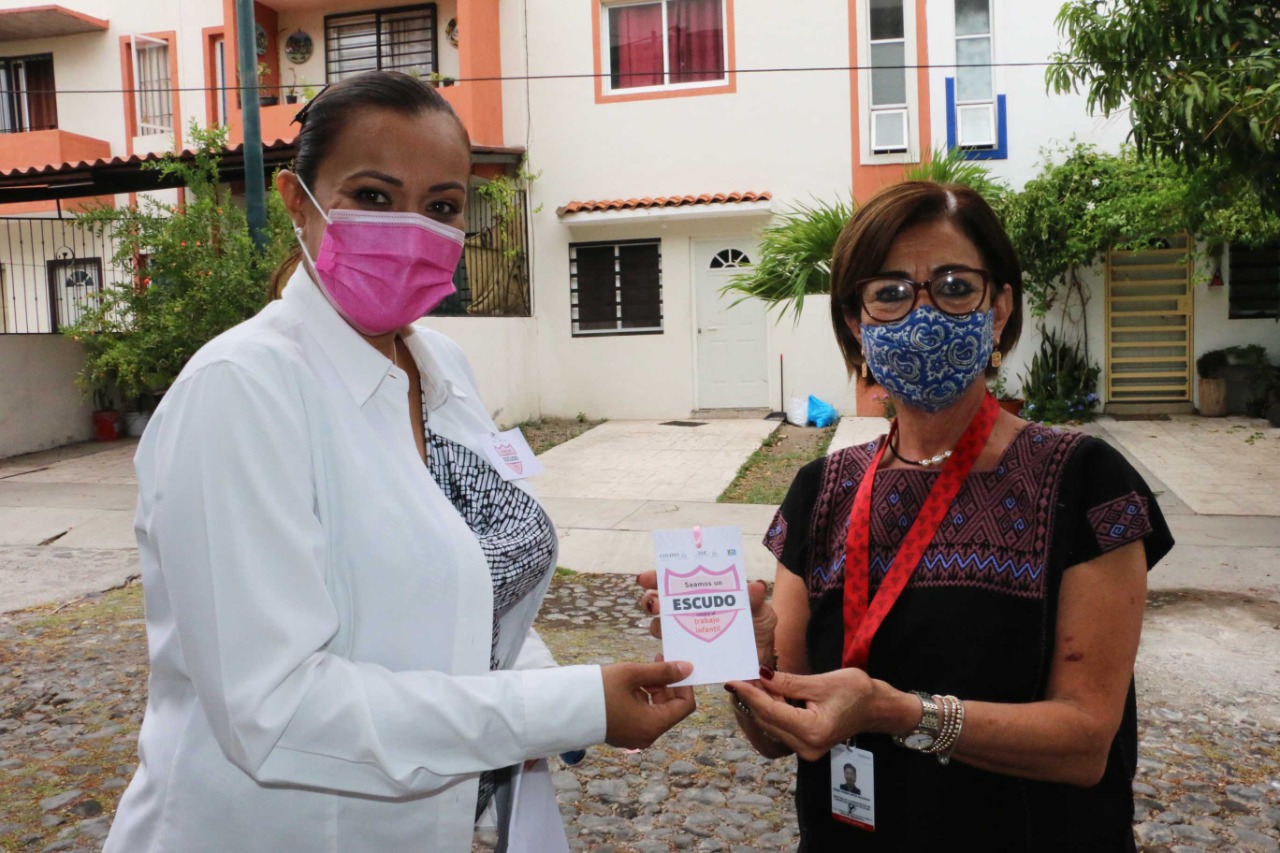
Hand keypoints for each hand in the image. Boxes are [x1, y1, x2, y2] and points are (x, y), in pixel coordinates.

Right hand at [601, 658, 695, 749]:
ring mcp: (635, 737)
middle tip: (657, 660)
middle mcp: (647, 736)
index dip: (684, 683)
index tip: (674, 665)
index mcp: (652, 725)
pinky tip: (630, 684)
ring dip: (654, 689)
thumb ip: (663, 671)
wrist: (565, 708)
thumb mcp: (633, 674)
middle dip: (668, 684)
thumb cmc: (600, 690)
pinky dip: (642, 698)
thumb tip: (688, 668)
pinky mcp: (624, 733)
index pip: (685, 705)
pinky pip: (643, 715)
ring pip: (656, 710)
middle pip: (670, 708)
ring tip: (640, 671)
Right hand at [637, 571, 777, 663]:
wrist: (762, 664)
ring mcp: (687, 632)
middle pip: (661, 601)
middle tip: (656, 604)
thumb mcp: (762, 612)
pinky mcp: (689, 654)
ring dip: (657, 625)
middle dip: (652, 600)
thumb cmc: (759, 630)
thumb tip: (755, 586)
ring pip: (661, 626)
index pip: (678, 579)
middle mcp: (691, 610)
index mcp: (705, 593)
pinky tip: (669, 651)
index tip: (645, 578)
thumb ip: (756, 600)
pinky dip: (668, 651)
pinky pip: (672, 652)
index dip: (658, 576)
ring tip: (662, 628)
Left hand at [727, 667, 899, 761]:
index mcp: (813, 731)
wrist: (877, 708)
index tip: (732, 680)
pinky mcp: (806, 745)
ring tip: (749, 681)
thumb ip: (787, 682)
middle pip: (768, 720)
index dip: (750, 694)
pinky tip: (766, 693)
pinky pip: (780, 727)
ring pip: (771, 725)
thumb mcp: (821, 682)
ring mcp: (806, 749)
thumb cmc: (857, 692)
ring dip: (760, 704)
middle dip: (752, 698)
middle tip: (739, 675)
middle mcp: (807, 746)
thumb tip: (759, 676)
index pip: (771, 711)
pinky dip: (771, 710)